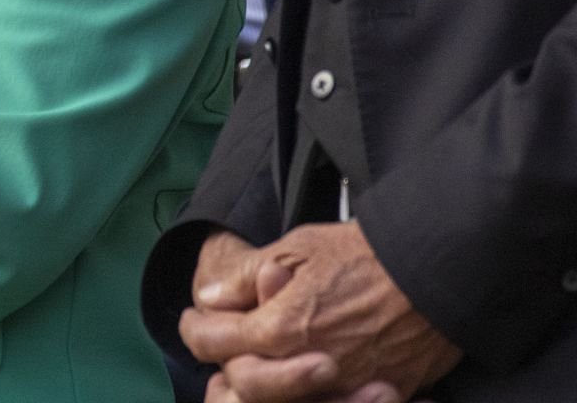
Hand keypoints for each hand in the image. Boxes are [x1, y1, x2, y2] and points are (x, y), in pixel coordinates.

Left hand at [182, 222, 460, 402]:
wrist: (439, 270)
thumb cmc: (368, 253)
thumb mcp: (299, 248)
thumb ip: (247, 277)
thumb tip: (210, 298)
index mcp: (283, 327)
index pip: (215, 343)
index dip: (195, 330)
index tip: (195, 320)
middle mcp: (310, 366)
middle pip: (245, 385)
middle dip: (227, 362)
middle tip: (223, 341)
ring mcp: (347, 387)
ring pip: (286, 402)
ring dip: (267, 384)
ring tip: (260, 360)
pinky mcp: (381, 394)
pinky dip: (314, 394)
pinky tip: (309, 377)